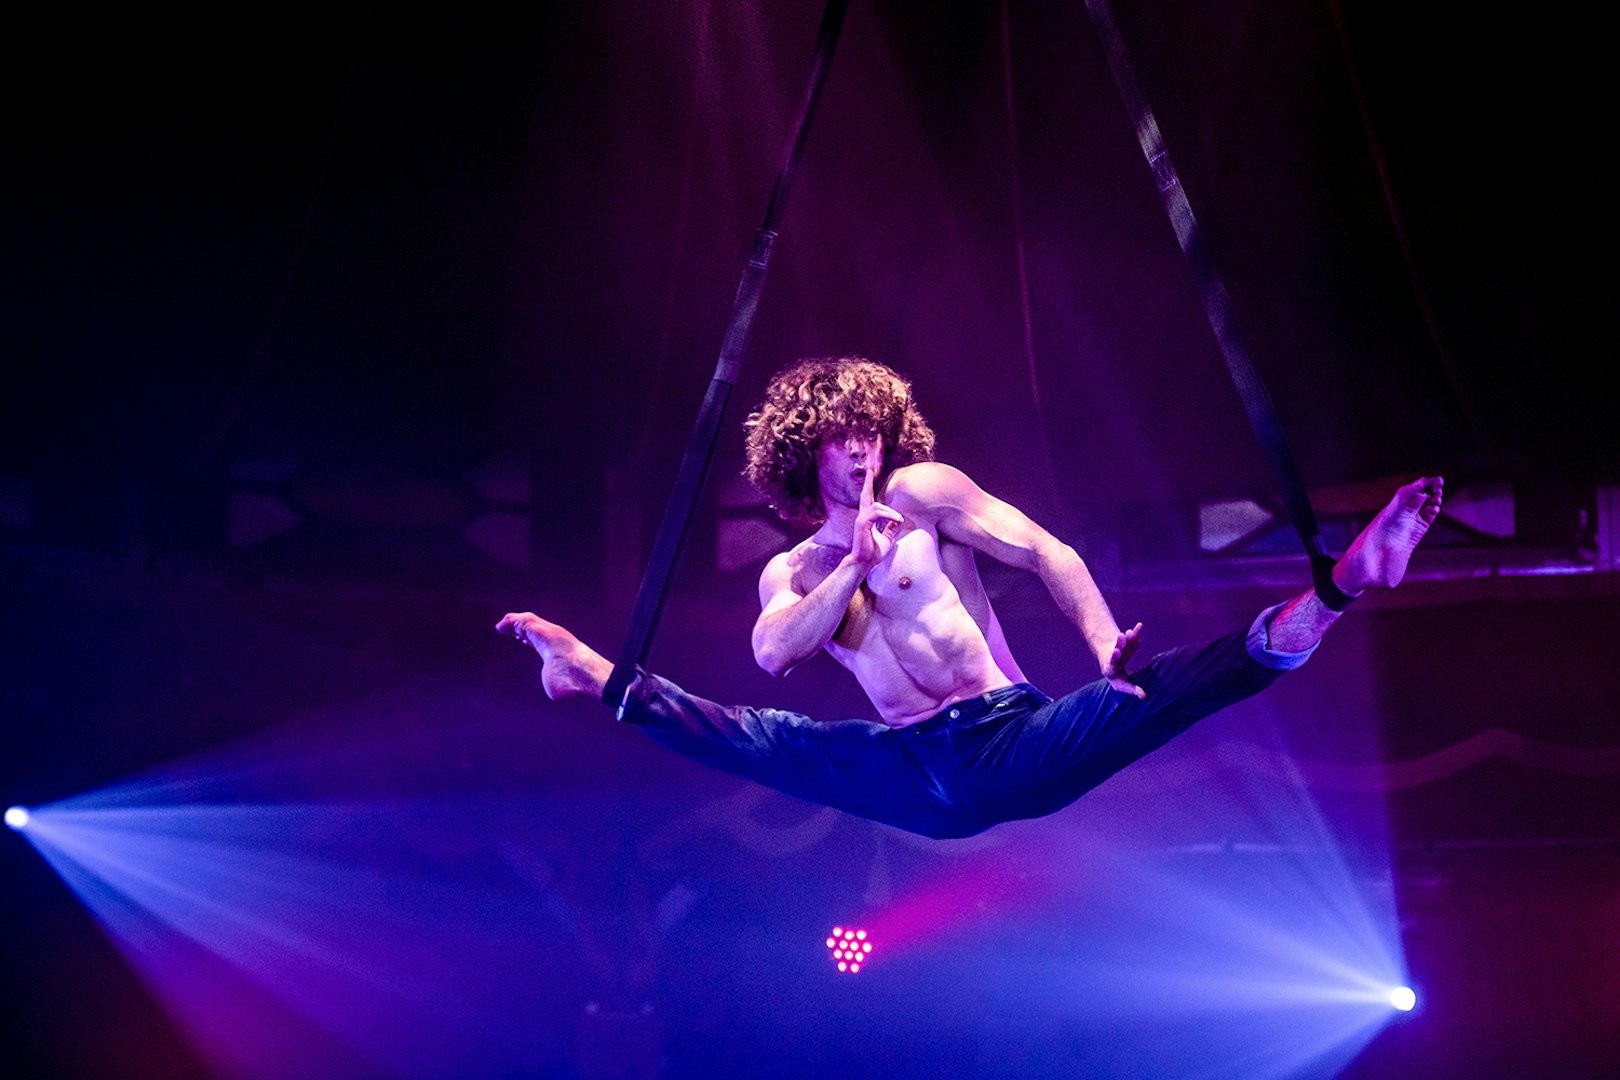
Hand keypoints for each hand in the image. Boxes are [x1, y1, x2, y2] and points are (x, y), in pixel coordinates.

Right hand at [850, 446, 903, 568]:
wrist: (863, 563)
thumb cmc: (872, 553)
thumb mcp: (887, 539)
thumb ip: (891, 529)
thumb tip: (899, 520)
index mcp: (867, 518)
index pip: (868, 500)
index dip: (869, 487)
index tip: (869, 475)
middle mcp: (862, 516)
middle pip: (865, 495)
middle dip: (867, 483)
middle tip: (869, 470)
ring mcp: (861, 519)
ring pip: (877, 506)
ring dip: (891, 512)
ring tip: (899, 519)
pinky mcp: (862, 524)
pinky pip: (877, 513)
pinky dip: (888, 515)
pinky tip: (897, 520)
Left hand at [1104, 622, 1146, 698]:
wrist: (1110, 658)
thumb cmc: (1119, 676)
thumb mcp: (1123, 684)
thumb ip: (1133, 689)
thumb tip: (1144, 696)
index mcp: (1111, 670)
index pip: (1112, 664)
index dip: (1114, 658)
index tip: (1117, 651)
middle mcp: (1113, 658)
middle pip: (1114, 654)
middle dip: (1117, 650)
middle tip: (1117, 647)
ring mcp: (1118, 648)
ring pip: (1120, 643)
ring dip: (1124, 640)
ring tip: (1127, 633)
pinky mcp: (1124, 642)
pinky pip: (1130, 637)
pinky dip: (1135, 633)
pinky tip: (1139, 626)